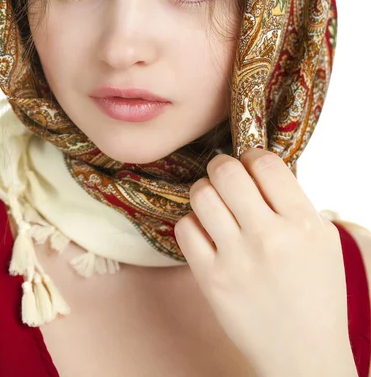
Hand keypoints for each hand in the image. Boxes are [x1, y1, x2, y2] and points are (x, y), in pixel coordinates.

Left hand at [174, 148, 351, 374]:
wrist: (303, 353)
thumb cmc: (316, 293)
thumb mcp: (322, 239)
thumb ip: (291, 201)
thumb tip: (256, 167)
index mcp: (303, 223)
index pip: (265, 162)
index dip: (252, 155)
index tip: (250, 165)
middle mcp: (269, 237)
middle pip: (226, 171)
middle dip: (221, 166)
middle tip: (224, 175)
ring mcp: (237, 259)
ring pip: (201, 195)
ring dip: (205, 191)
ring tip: (214, 203)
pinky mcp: (212, 280)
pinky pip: (185, 229)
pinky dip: (193, 224)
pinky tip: (207, 232)